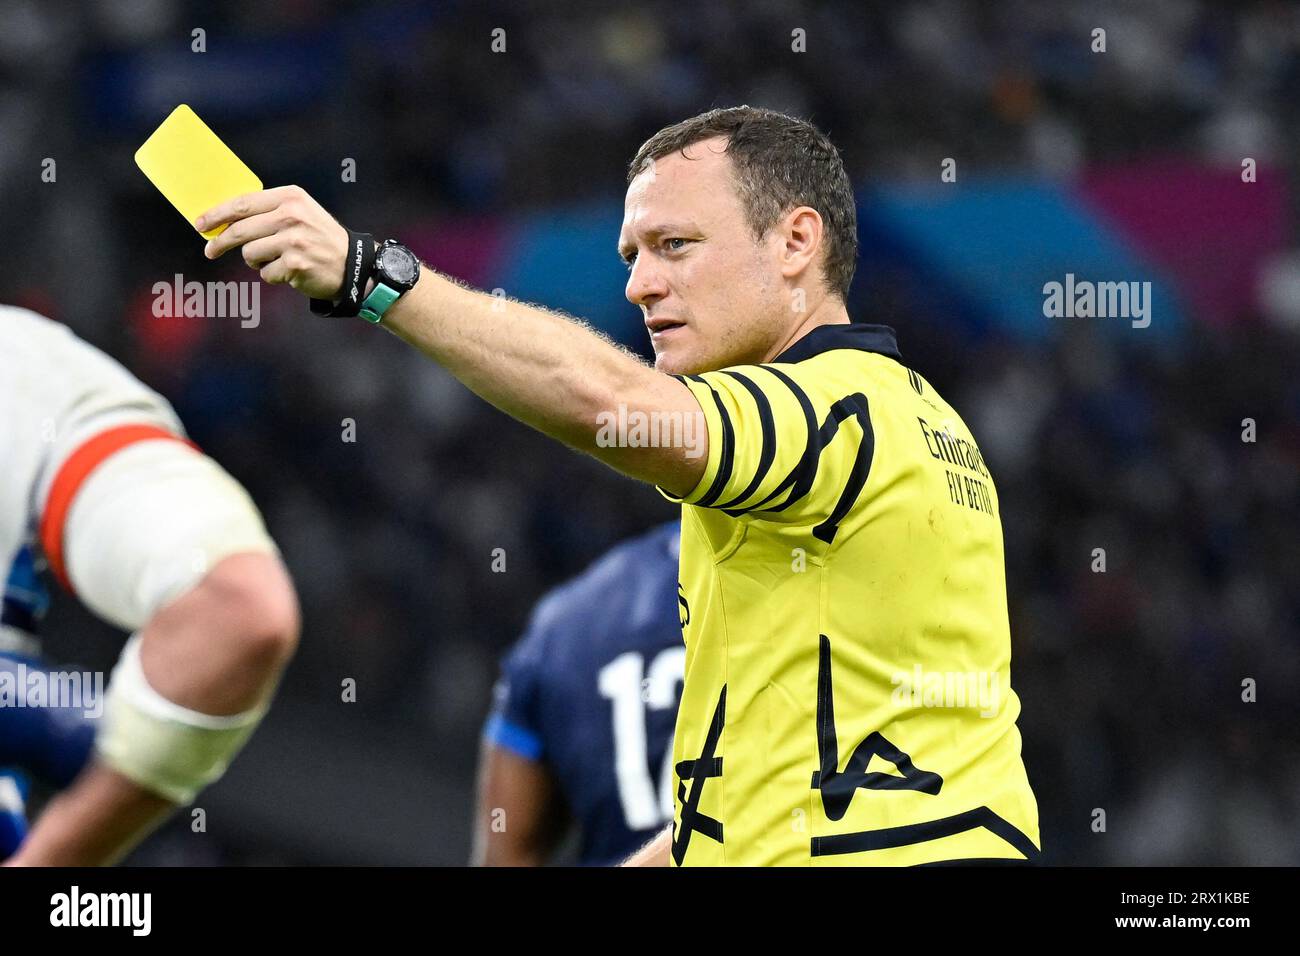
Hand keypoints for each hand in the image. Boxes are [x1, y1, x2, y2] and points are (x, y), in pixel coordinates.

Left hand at [196, 186, 348, 299]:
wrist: (352, 264)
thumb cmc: (319, 238)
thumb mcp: (299, 212)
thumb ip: (267, 211)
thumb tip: (224, 220)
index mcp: (290, 197)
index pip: (242, 204)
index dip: (216, 215)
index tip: (201, 224)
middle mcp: (291, 216)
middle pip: (240, 230)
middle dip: (220, 243)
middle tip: (210, 250)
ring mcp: (293, 241)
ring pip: (250, 254)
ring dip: (256, 261)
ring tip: (274, 259)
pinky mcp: (295, 264)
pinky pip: (266, 273)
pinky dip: (273, 275)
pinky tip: (290, 270)